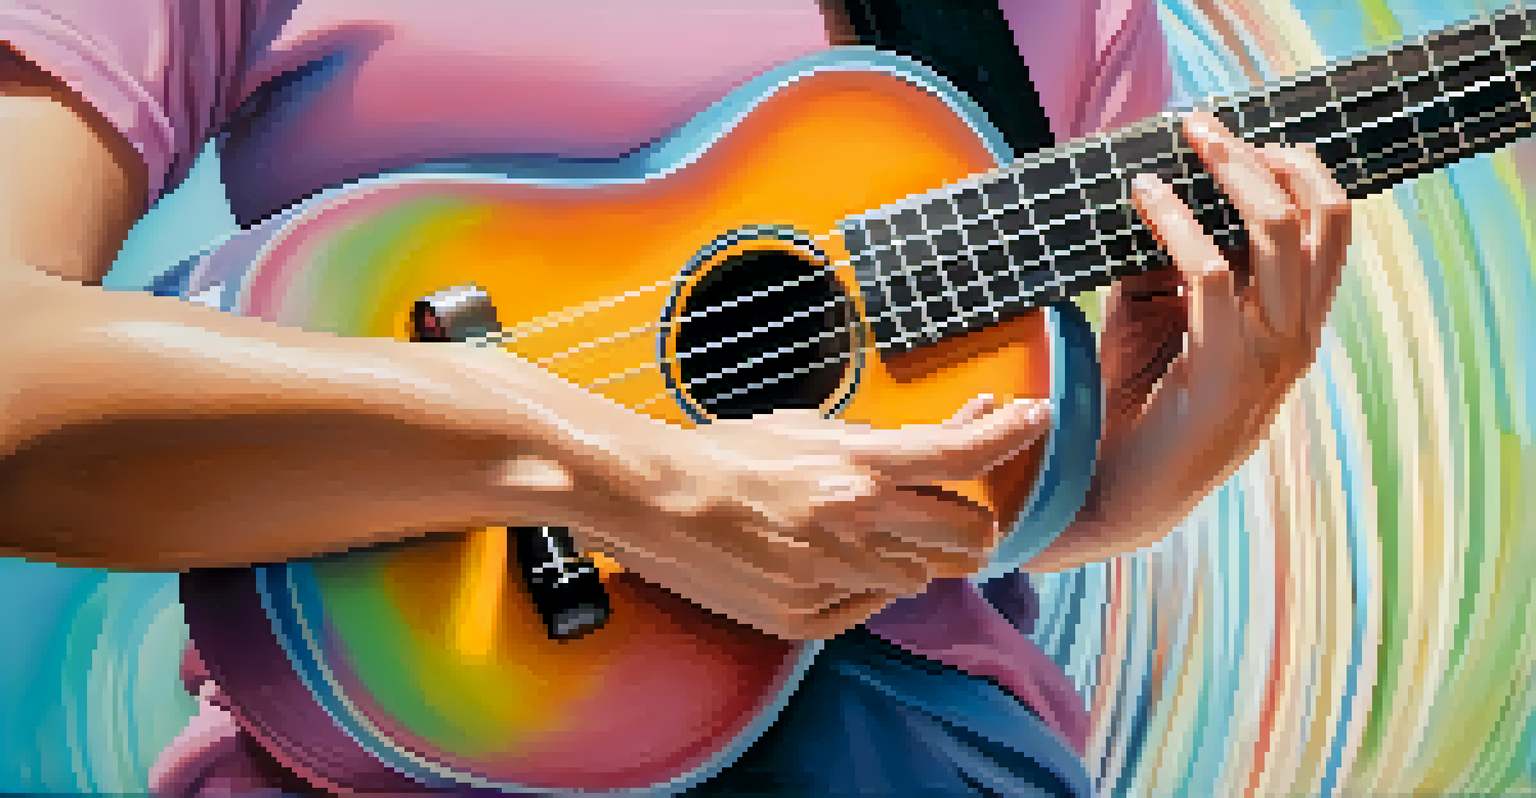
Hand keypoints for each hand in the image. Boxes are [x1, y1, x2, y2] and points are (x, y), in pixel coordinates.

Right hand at [571, 396, 1050, 639]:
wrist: (651, 502)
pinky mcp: (804, 618)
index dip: (1010, 433)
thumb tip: (955, 429)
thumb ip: (884, 441)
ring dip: (908, 555)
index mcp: (857, 466)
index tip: (1033, 418)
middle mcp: (856, 524)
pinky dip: (860, 586)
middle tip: (950, 512)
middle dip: (973, 523)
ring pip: (920, 578)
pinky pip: (866, 608)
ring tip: (856, 532)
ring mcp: (832, 578)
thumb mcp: (808, 429)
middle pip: (970, 537)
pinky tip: (821, 560)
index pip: (963, 456)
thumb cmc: (725, 456)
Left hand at [1072, 110, 1348, 555]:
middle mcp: (1294, 338)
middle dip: (1267, 157)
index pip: (1329, 228)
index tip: (1234, 137)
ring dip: (1231, 174)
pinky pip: (1208, 274)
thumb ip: (1165, 267)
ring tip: (1185, 139)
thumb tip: (1151, 193)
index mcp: (1292, 325)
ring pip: (1278, 236)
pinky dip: (1176, 222)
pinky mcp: (1219, 374)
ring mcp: (1267, 359)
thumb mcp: (1155, 322)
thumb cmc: (1130, 407)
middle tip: (1206, 124)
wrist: (1109, 497)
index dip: (1293, 170)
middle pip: (1321, 219)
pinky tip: (1144, 195)